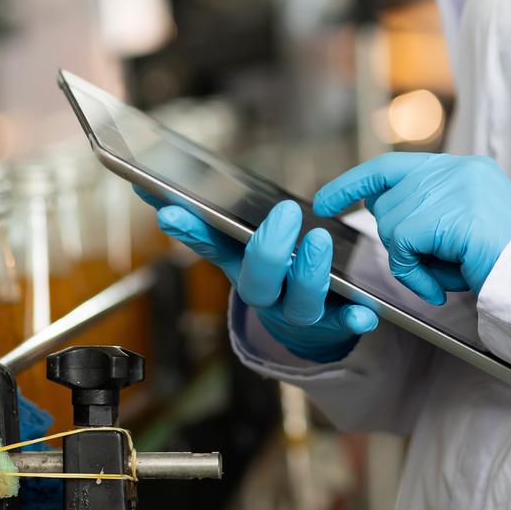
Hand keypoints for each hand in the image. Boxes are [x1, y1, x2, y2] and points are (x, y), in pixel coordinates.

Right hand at [138, 191, 378, 361]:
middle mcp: (264, 293)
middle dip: (268, 249)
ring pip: (300, 302)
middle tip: (284, 213)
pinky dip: (353, 320)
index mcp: (239, 266)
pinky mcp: (332, 321)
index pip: (209, 246)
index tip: (171, 211)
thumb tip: (145, 185)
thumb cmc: (270, 270)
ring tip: (320, 242)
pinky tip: (365, 313)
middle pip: (258, 280)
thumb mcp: (236, 244)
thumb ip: (202, 219)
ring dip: (309, 274)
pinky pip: (344, 324)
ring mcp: (296, 310)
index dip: (190, 231)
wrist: (301, 324)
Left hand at [314, 153, 510, 303]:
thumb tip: (380, 211)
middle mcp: (457, 169)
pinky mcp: (447, 212)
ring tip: (447, 275)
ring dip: (412, 262)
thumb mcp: (463, 230)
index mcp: (464, 168)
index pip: (392, 166)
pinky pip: (401, 245)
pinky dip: (413, 273)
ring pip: (392, 225)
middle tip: (435, 267)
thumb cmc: (505, 266)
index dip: (355, 183)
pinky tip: (439, 286)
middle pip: (389, 203)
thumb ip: (427, 215)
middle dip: (399, 243)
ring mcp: (454, 187)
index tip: (326, 200)